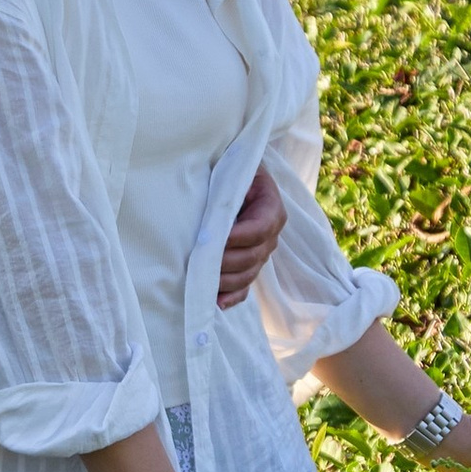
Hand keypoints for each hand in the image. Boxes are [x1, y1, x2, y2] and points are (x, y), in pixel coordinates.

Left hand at [216, 163, 285, 310]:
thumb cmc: (229, 169)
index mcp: (271, 207)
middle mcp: (271, 234)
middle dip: (226, 261)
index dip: (239, 236)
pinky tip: (216, 302)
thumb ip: (230, 183)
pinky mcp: (249, 267)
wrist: (232, 178)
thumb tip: (214, 205)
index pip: (261, 228)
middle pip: (253, 256)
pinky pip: (244, 288)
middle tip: (199, 261)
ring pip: (248, 274)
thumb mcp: (233, 169)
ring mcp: (261, 253)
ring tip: (202, 280)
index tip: (214, 238)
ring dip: (225, 280)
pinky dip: (231, 297)